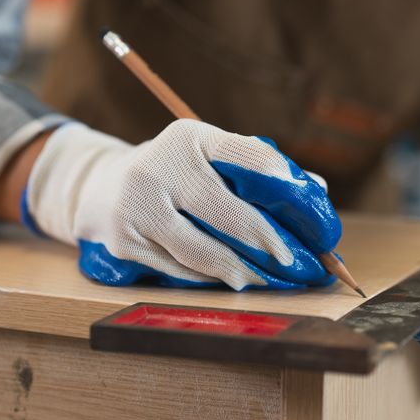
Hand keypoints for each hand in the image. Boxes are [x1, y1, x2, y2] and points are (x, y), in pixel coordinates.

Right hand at [24, 119, 340, 289]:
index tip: (305, 199)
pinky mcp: (124, 241)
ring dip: (239, 270)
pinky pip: (178, 269)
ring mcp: (137, 205)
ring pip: (200, 250)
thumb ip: (258, 168)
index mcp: (189, 138)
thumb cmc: (177, 173)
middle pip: (224, 211)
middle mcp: (160, 166)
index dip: (275, 174)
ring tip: (266, 279)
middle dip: (264, 241)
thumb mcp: (209, 157)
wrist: (102, 189)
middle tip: (290, 261)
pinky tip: (230, 281)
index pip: (241, 152)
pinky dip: (209, 279)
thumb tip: (317, 189)